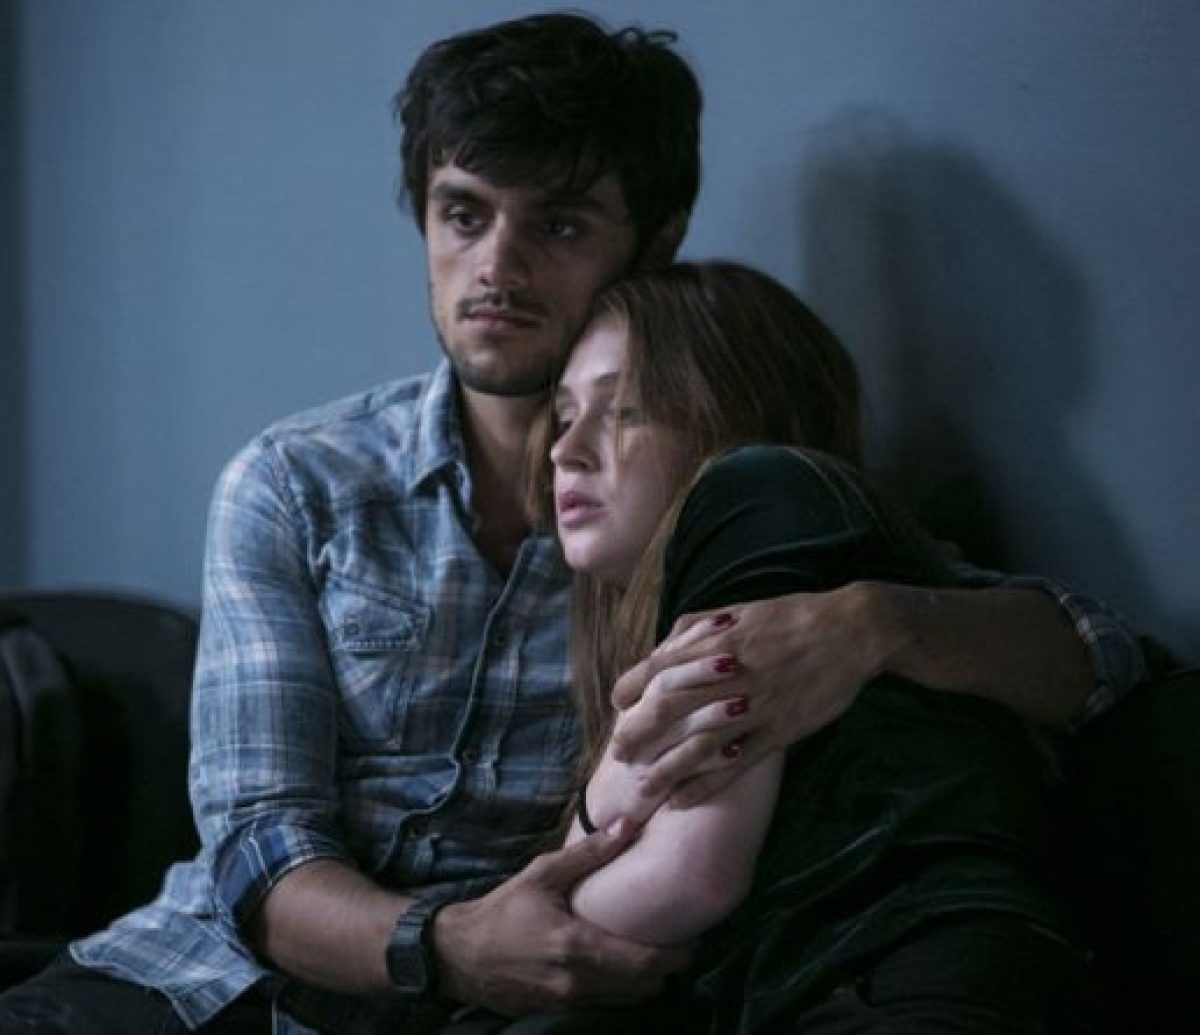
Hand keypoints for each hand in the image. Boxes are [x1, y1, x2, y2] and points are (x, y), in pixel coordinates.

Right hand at [432, 822, 691, 1016]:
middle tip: (682, 946)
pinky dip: (621, 990)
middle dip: (668, 970)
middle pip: (643, 988)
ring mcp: (567, 1002)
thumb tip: (627, 826)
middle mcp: (577, 982)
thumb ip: (588, 854)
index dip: (677, 956)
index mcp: (577, 946)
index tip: (695, 939)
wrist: (457, 956)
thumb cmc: (501, 910)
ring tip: (657, 955)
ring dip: (646, 982)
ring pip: (626, 1001)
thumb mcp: (542, 875)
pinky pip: (603, 1005)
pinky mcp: (557, 1011)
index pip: (645, 964)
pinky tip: (622, 968)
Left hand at [610, 583, 897, 805]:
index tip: (616, 702)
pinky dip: (708, 784)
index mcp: (719, 643)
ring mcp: (756, 707)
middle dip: (640, 732)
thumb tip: (661, 647)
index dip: (633, 685)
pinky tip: (684, 800)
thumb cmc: (793, 616)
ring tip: (642, 792)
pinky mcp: (780, 732)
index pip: (662, 666)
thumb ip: (698, 626)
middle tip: (618, 753)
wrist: (853, 630)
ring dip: (667, 769)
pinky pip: (737, 763)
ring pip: (701, 742)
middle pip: (672, 708)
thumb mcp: (740, 610)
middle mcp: (732, 676)